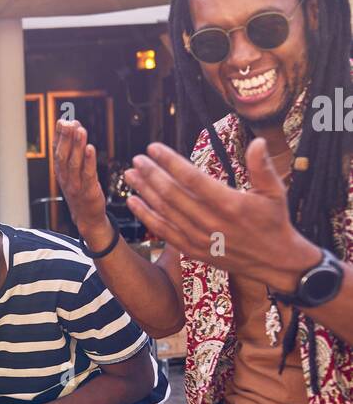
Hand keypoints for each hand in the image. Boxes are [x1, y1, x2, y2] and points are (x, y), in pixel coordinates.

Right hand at [53, 121, 109, 243]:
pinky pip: (87, 174)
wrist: (87, 217)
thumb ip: (72, 152)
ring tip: (80, 130)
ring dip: (77, 146)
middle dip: (66, 138)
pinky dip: (88, 161)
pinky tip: (90, 148)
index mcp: (60, 172)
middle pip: (63, 155)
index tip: (62, 121)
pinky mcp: (88, 192)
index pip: (56, 151)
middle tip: (69, 123)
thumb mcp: (72, 172)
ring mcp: (76, 185)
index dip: (58, 136)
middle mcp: (65, 178)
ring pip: (74, 163)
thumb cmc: (81, 191)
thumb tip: (74, 127)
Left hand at [124, 139, 318, 290]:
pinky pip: (164, 232)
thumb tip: (259, 141)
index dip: (170, 162)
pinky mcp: (193, 250)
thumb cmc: (274, 221)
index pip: (192, 178)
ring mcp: (199, 238)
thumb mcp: (275, 192)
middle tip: (137, 158)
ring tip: (130, 174)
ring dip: (144, 191)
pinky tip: (134, 202)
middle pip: (172, 194)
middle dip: (151, 174)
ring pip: (164, 211)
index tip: (154, 148)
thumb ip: (262, 167)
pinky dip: (146, 216)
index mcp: (230, 204)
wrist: (274, 262)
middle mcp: (211, 222)